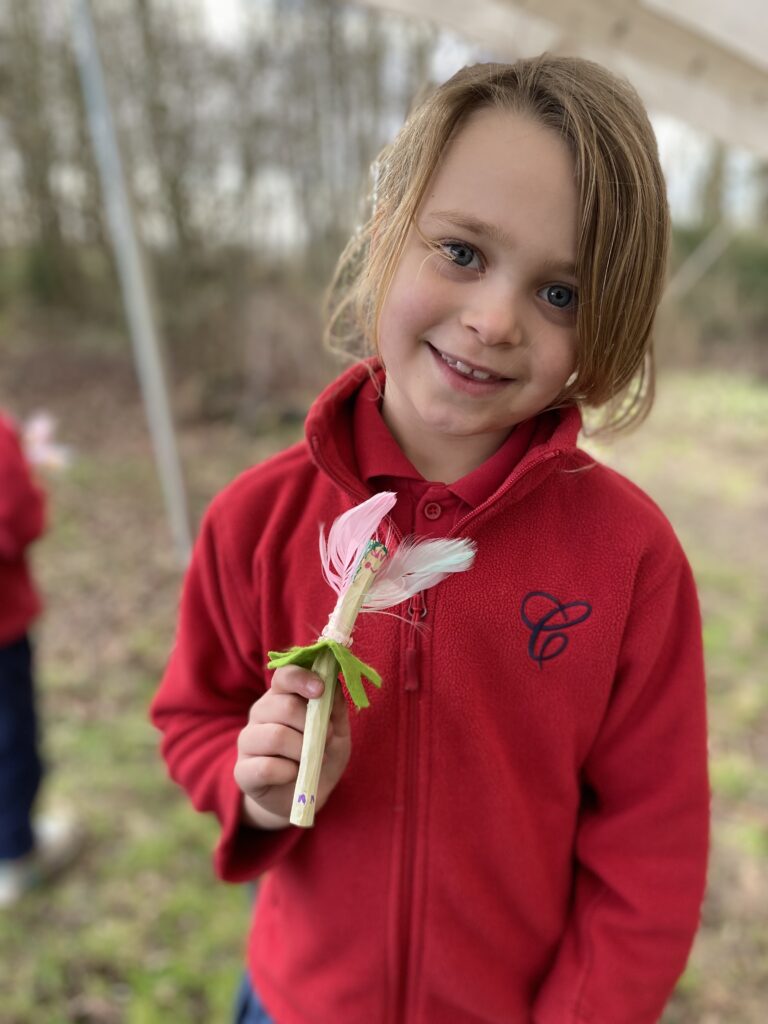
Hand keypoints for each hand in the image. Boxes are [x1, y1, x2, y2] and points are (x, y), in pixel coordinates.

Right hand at [234, 665, 350, 828]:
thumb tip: (334, 685)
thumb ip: (335, 708)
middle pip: (283, 706)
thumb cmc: (321, 755)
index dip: (301, 678)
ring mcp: (248, 740)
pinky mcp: (242, 770)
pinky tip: (293, 775)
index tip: (320, 690)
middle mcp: (260, 713)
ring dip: (302, 750)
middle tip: (325, 738)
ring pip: (276, 736)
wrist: (306, 796)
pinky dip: (288, 773)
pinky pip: (265, 767)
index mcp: (282, 696)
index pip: (284, 676)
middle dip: (311, 724)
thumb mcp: (337, 732)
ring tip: (310, 759)